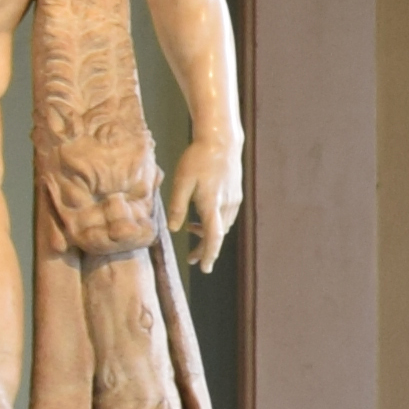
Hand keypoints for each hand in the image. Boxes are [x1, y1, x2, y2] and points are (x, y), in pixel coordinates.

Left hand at [169, 143, 243, 271]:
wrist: (222, 139)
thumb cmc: (198, 157)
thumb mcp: (182, 181)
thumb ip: (177, 206)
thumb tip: (172, 229)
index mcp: (212, 203)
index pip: (213, 237)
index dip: (209, 254)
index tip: (204, 268)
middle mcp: (226, 205)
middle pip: (218, 235)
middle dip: (206, 249)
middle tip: (192, 259)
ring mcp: (234, 199)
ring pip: (223, 226)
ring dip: (209, 234)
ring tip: (191, 230)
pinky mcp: (236, 193)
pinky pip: (226, 215)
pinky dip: (215, 222)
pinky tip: (203, 214)